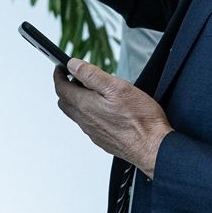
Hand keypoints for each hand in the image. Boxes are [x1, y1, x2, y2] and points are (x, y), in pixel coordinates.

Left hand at [54, 58, 172, 178]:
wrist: (153, 147)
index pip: (61, 88)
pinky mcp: (102, 139)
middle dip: (66, 87)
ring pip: (76, 113)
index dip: (58, 75)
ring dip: (77, 100)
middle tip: (75, 77)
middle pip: (64, 102)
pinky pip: (87, 123)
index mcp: (85, 105)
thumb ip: (91, 75)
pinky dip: (88, 112)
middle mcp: (85, 120)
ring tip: (92, 90)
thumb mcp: (117, 87)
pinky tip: (103, 108)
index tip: (60, 67)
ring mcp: (92, 132)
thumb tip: (73, 65)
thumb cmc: (140, 119)